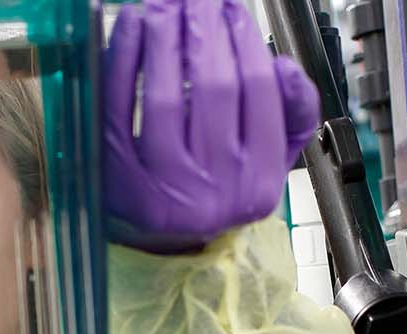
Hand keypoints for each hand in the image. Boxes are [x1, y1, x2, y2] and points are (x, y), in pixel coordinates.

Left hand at [101, 0, 321, 253]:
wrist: (159, 238)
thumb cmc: (214, 185)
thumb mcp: (267, 159)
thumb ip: (291, 114)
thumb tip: (284, 68)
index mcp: (258, 184)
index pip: (258, 93)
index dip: (246, 39)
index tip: (234, 8)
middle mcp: (214, 192)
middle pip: (214, 88)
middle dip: (206, 29)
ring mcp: (162, 188)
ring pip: (166, 96)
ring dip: (166, 37)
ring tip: (166, 3)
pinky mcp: (114, 178)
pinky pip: (118, 106)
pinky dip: (123, 58)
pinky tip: (131, 25)